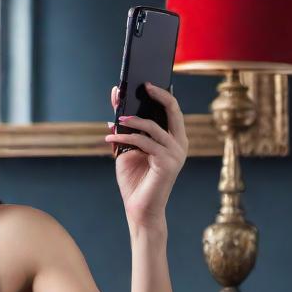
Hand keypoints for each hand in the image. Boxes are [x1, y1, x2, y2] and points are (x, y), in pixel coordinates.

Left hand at [105, 82, 187, 227]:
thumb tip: (116, 108)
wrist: (139, 209)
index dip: (157, 94)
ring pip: (154, 127)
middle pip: (173, 110)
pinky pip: (144, 143)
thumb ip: (125, 131)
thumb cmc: (135, 180)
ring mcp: (177, 153)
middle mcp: (180, 143)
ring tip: (116, 118)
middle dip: (157, 94)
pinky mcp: (168, 163)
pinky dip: (126, 138)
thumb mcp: (127, 150)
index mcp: (174, 138)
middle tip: (141, 84)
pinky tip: (111, 138)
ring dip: (132, 120)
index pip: (170, 110)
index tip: (141, 82)